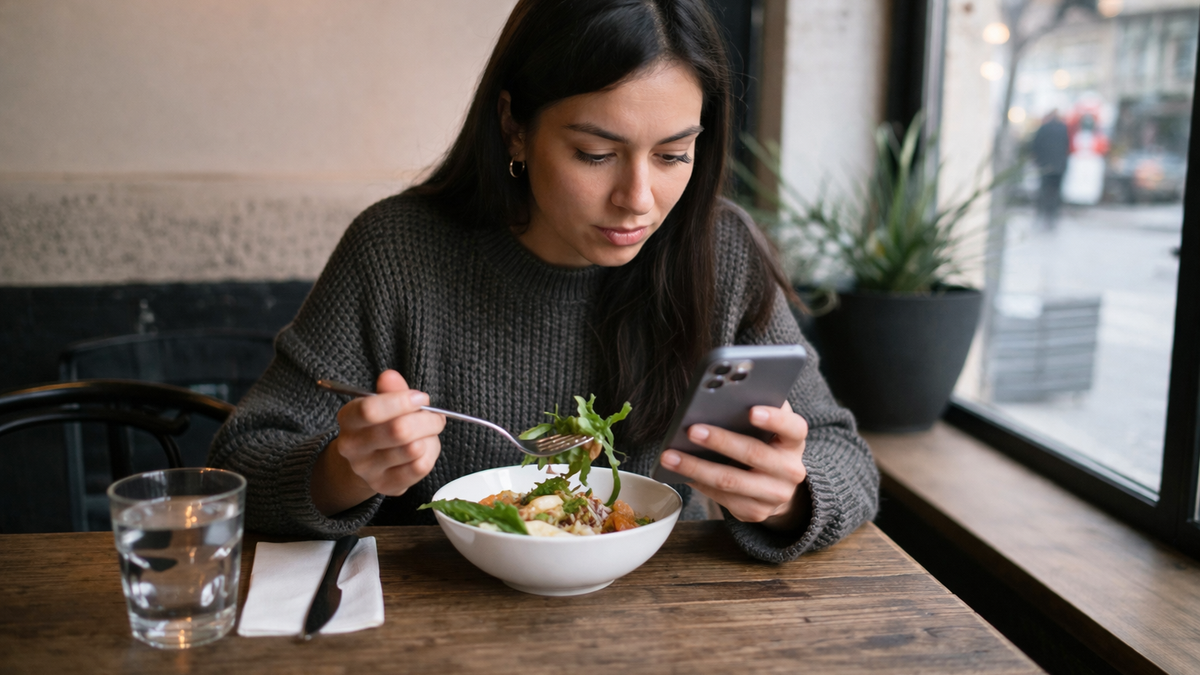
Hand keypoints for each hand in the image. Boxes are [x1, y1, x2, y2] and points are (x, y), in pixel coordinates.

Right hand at [312, 370, 444, 515]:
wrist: (371, 460)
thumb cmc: (383, 424)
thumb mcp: (386, 402)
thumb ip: (391, 389)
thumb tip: (390, 376)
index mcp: (348, 418)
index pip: (370, 410)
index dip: (401, 402)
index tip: (421, 398)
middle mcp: (351, 446)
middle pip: (398, 431)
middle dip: (426, 421)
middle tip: (436, 417)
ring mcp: (367, 470)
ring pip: (413, 449)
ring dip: (430, 438)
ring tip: (427, 434)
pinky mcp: (385, 486)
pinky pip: (419, 468)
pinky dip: (430, 455)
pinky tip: (424, 450)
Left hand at [658, 402, 810, 531]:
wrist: (778, 486)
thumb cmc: (766, 445)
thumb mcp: (769, 428)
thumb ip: (755, 410)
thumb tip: (720, 395)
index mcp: (794, 442)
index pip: (793, 428)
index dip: (774, 420)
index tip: (751, 411)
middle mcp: (791, 470)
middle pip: (753, 454)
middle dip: (720, 441)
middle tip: (691, 430)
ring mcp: (774, 495)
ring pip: (730, 481)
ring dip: (696, 468)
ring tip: (670, 456)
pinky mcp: (755, 512)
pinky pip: (721, 498)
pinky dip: (698, 483)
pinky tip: (679, 472)